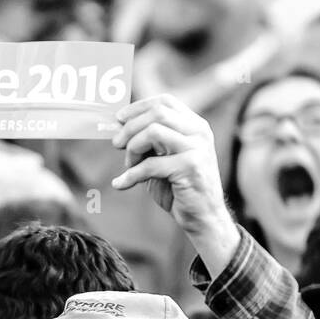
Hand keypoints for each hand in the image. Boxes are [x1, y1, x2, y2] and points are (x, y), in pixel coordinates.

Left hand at [110, 94, 239, 275]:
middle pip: (157, 113)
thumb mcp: (162, 159)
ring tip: (128, 165)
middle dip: (130, 127)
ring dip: (133, 148)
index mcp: (194, 125)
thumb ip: (148, 142)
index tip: (119, 119)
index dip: (138, 107)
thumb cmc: (179, 188)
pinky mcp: (190, 167)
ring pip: (153, 132)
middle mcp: (199, 132)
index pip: (165, 101)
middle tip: (116, 144)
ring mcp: (197, 148)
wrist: (203, 216)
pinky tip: (121, 184)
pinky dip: (130, 175)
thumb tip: (119, 128)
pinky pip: (151, 164)